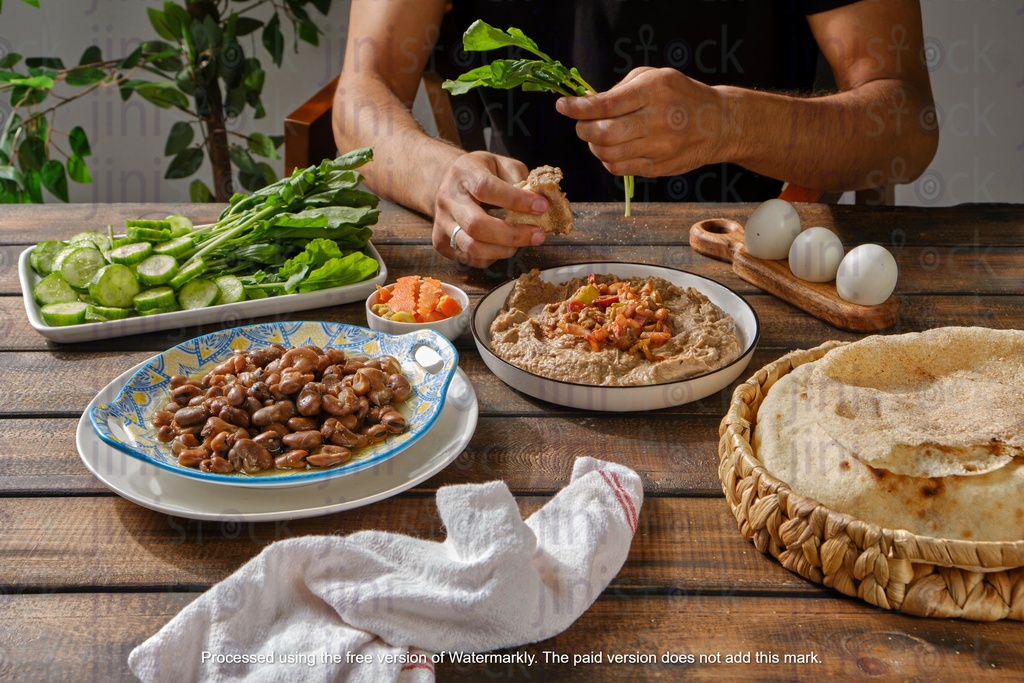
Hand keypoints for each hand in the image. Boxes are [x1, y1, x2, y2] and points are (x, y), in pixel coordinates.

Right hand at [433, 151, 548, 267]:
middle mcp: (448, 198)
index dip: (516, 200)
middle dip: (512, 234)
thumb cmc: (481, 173)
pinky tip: (504, 246)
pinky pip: (471, 259)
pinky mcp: (441, 242)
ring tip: (524, 242)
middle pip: (476, 225)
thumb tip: (540, 201)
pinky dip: (493, 257)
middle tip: (538, 235)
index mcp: (463, 173)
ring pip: (472, 247)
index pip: (486, 188)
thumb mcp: (500, 164)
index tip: (541, 207)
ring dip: (504, 250)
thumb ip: (519, 178)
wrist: (448, 183)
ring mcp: (442, 223)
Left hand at [556, 67, 728, 177]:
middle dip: (582, 129)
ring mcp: (659, 148)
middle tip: (581, 124)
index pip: (607, 104)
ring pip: (607, 154)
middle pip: (603, 133)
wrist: (718, 124)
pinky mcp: (659, 168)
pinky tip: (612, 148)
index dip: (579, 107)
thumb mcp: (654, 77)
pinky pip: (619, 168)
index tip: (563, 106)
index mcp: (655, 91)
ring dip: (593, 146)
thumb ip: (620, 89)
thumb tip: (586, 104)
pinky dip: (607, 159)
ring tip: (597, 135)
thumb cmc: (680, 95)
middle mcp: (657, 120)